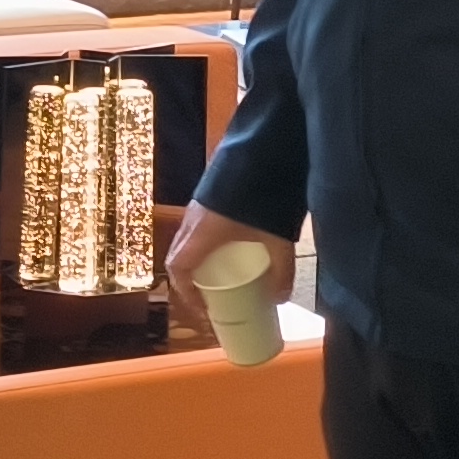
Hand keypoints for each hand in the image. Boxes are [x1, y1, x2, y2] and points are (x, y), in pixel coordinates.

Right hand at [166, 201, 294, 318]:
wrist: (262, 150)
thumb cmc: (263, 198)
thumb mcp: (277, 240)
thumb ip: (281, 270)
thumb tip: (280, 300)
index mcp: (201, 234)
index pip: (178, 268)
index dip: (186, 293)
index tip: (203, 309)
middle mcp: (193, 219)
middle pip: (179, 254)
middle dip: (192, 279)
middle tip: (212, 294)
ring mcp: (199, 204)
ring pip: (189, 238)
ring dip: (199, 258)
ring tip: (221, 272)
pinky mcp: (209, 193)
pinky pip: (199, 225)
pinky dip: (207, 242)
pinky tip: (229, 243)